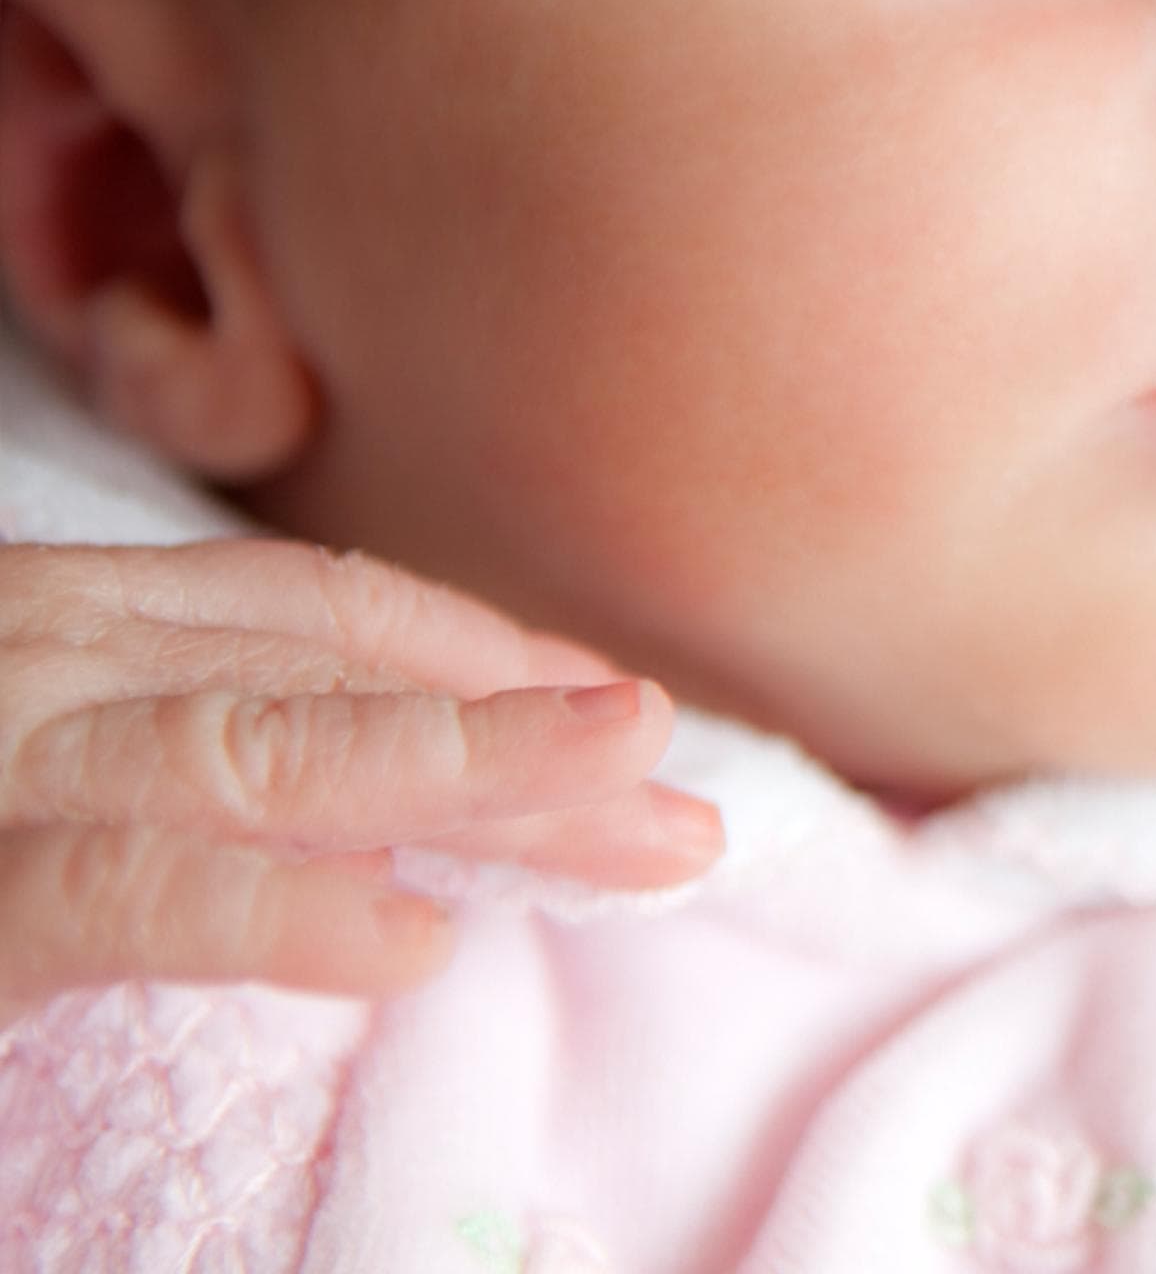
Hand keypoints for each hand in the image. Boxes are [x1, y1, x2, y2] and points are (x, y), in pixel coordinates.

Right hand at [0, 539, 723, 1021]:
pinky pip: (129, 890)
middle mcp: (69, 656)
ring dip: (471, 770)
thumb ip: (196, 752)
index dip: (490, 658)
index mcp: (98, 617)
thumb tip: (392, 837)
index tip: (617, 710)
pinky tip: (410, 944)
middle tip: (685, 800)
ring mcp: (14, 756)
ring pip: (273, 753)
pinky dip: (275, 912)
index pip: (330, 616)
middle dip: (529, 735)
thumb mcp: (53, 748)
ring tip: (631, 800)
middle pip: (342, 681)